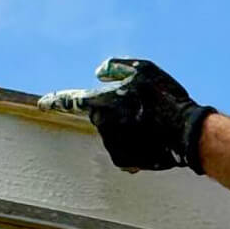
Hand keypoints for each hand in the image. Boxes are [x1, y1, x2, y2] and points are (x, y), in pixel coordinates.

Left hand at [38, 58, 215, 172]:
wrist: (187, 133)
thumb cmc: (166, 99)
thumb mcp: (145, 70)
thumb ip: (117, 67)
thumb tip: (99, 73)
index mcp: (101, 102)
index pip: (71, 100)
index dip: (55, 100)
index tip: (42, 103)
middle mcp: (102, 125)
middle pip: (103, 117)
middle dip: (118, 113)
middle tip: (144, 110)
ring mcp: (112, 145)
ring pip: (116, 133)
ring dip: (129, 128)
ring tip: (154, 124)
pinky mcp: (124, 161)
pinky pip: (125, 150)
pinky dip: (136, 145)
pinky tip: (153, 139)